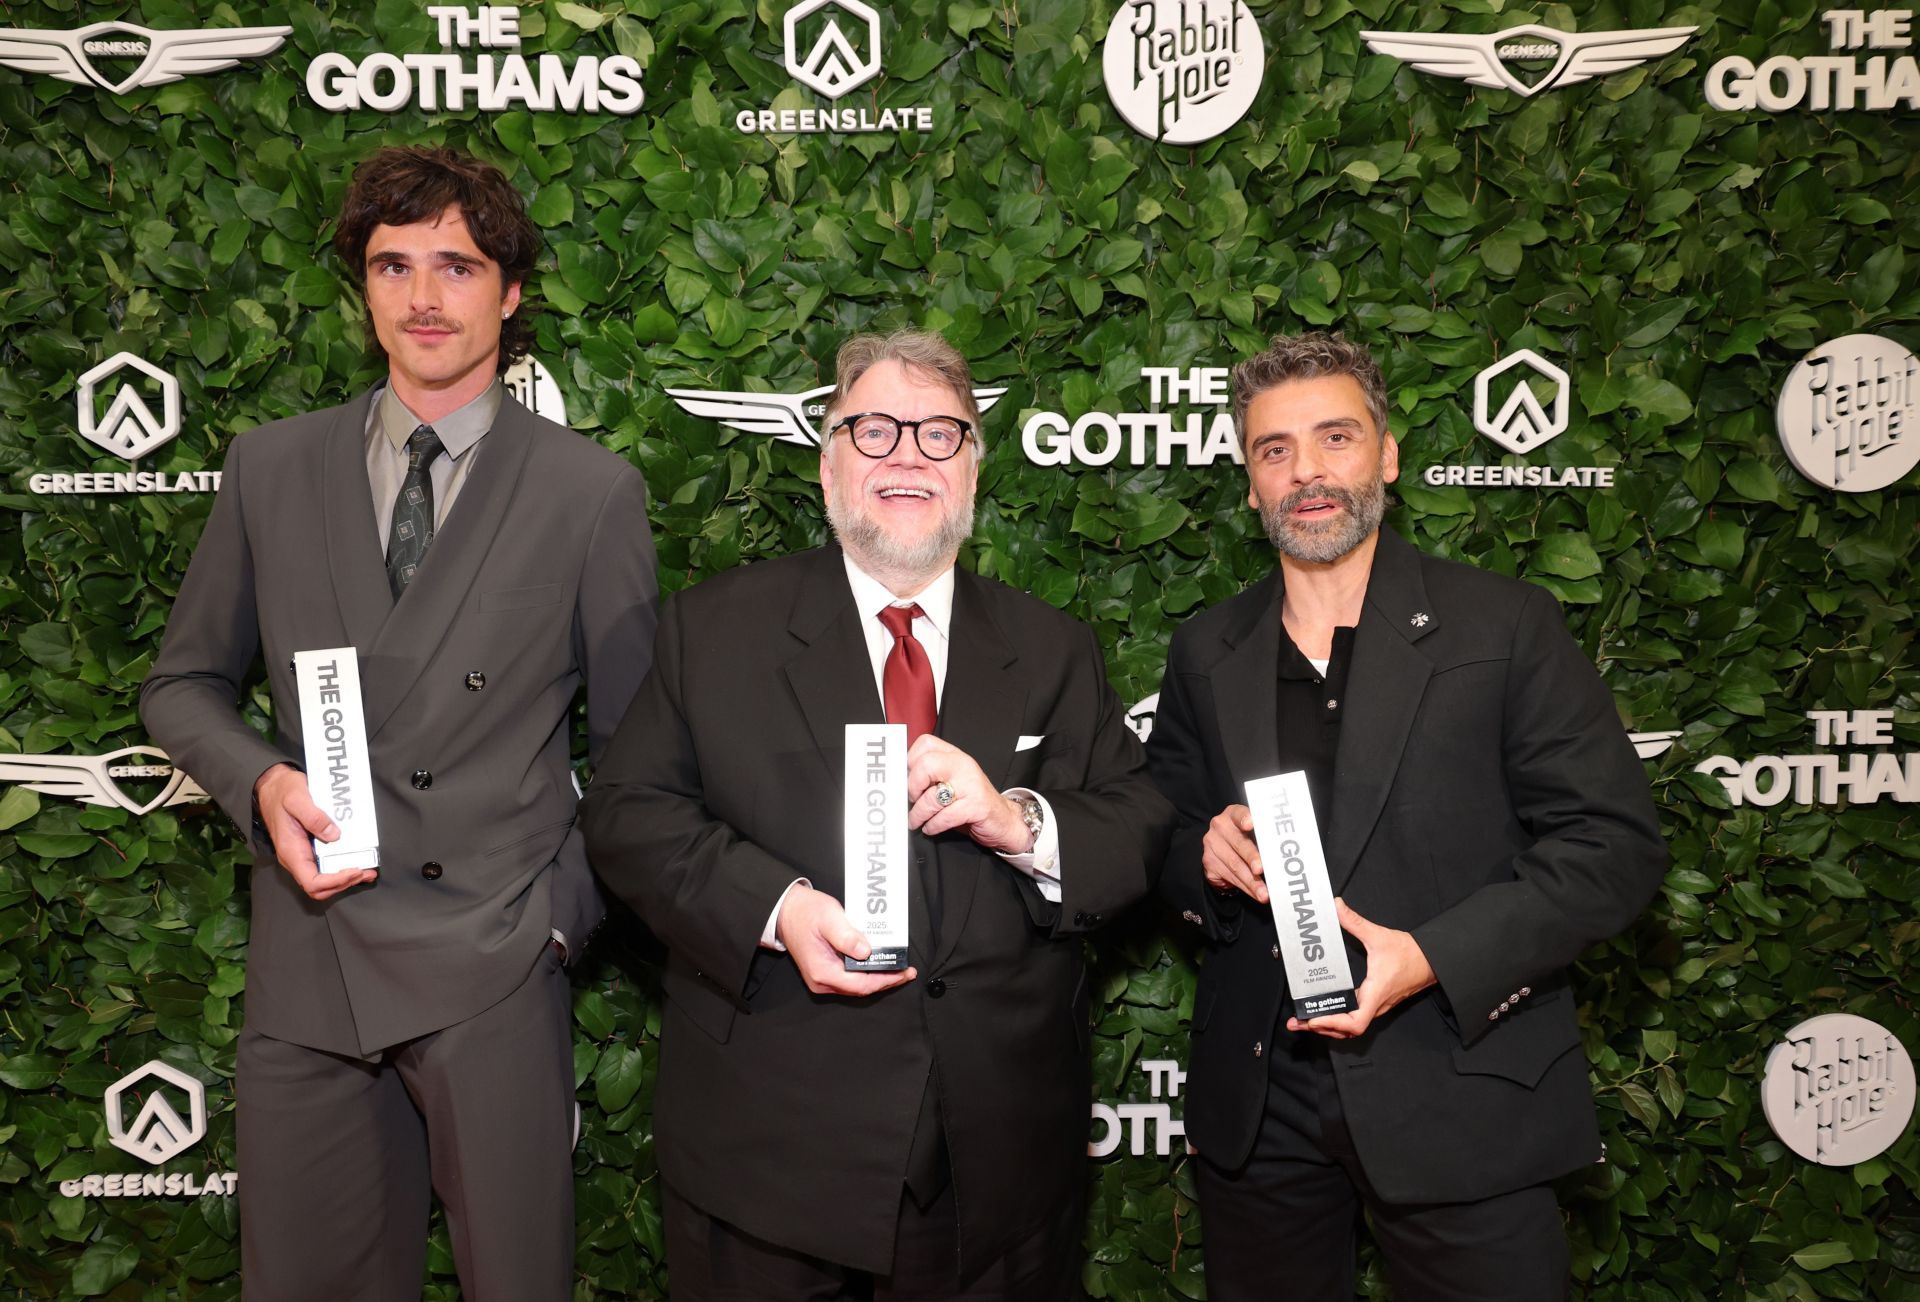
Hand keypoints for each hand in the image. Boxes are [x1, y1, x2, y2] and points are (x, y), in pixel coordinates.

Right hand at [254, 763, 375, 900]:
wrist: (271, 786)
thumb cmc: (282, 792)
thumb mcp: (297, 798)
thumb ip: (314, 816)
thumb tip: (333, 835)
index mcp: (291, 851)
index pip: (311, 882)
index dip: (335, 881)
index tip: (354, 870)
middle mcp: (296, 858)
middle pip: (320, 887)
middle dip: (344, 883)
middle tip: (366, 872)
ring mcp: (302, 855)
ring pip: (324, 880)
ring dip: (346, 879)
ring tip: (367, 871)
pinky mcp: (309, 849)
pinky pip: (326, 866)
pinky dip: (342, 868)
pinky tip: (357, 860)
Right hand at [775, 885, 916, 996]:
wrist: (785, 912)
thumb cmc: (805, 913)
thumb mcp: (828, 917)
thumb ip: (847, 936)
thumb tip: (866, 951)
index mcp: (823, 971)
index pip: (862, 985)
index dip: (886, 980)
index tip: (904, 973)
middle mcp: (822, 981)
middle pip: (862, 989)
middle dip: (886, 980)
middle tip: (906, 970)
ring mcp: (822, 979)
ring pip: (857, 985)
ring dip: (878, 977)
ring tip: (896, 966)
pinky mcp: (824, 973)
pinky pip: (851, 979)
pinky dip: (867, 973)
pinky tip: (878, 963)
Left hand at [905, 735, 1029, 852]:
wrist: (1004, 819)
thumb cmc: (972, 801)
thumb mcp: (952, 781)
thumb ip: (931, 776)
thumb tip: (898, 783)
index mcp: (955, 756)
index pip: (925, 744)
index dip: (909, 761)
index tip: (905, 778)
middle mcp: (963, 765)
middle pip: (925, 764)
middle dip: (912, 787)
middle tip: (911, 799)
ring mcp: (971, 785)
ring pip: (932, 797)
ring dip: (918, 814)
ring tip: (916, 821)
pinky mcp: (976, 806)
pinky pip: (944, 816)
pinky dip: (933, 826)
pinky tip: (931, 828)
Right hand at [1202, 804, 1266, 903]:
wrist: (1224, 850)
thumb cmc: (1248, 838)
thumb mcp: (1255, 832)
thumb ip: (1266, 836)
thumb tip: (1287, 852)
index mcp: (1233, 815)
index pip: (1239, 814)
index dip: (1245, 818)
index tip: (1251, 824)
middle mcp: (1220, 827)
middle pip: (1239, 843)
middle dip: (1252, 858)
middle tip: (1261, 869)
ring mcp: (1212, 845)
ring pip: (1235, 865)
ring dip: (1252, 881)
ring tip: (1264, 893)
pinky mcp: (1209, 863)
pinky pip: (1230, 878)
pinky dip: (1246, 888)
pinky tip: (1256, 894)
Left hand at [1287, 899, 1434, 1039]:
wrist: (1432, 960)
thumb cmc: (1411, 954)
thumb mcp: (1379, 936)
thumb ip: (1355, 922)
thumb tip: (1337, 907)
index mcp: (1375, 993)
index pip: (1356, 1023)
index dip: (1333, 1024)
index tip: (1314, 1019)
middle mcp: (1376, 1004)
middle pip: (1347, 1030)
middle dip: (1321, 1028)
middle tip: (1298, 1022)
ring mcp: (1376, 1005)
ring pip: (1351, 1027)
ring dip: (1329, 1026)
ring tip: (1307, 1020)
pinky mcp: (1376, 1002)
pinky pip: (1356, 1017)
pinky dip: (1339, 1019)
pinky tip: (1326, 1011)